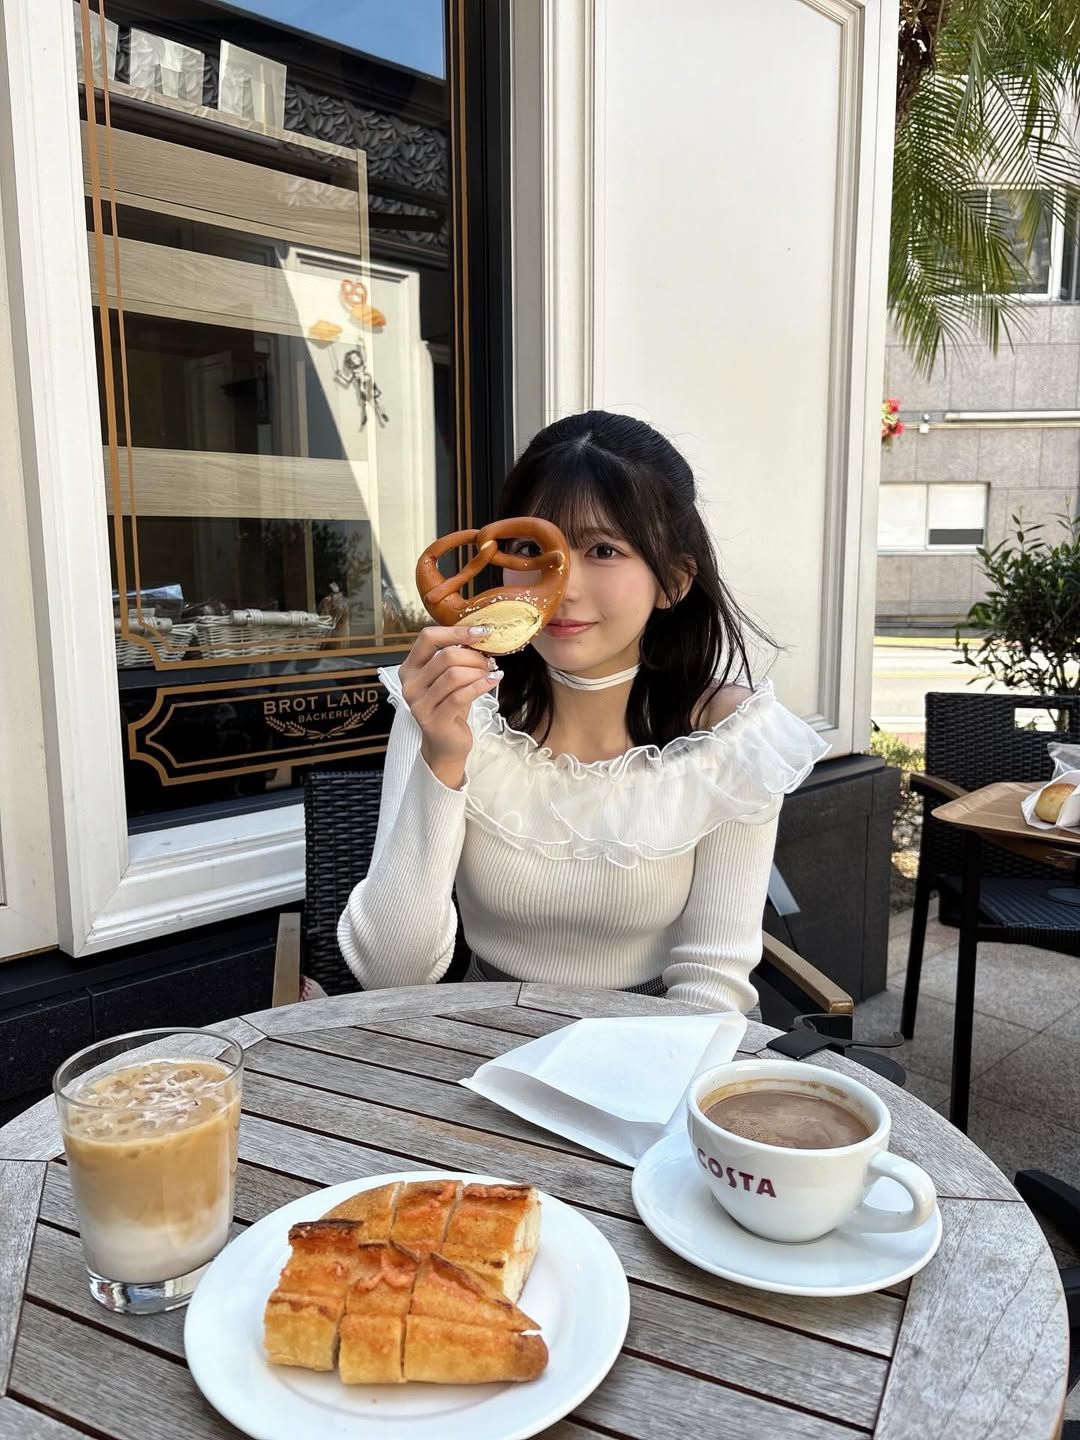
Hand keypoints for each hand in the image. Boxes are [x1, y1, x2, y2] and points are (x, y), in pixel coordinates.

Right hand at [398, 625, 500, 788]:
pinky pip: (461, 696)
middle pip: (445, 656)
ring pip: (454, 675)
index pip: (428, 638)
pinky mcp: (434, 720)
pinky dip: (481, 685)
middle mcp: (410, 685)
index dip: (456, 631)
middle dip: (474, 656)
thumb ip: (456, 658)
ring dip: (479, 671)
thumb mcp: (448, 678)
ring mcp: (420, 704)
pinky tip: (493, 681)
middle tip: (490, 661)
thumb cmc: (449, 706)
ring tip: (491, 673)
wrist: (446, 744)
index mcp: (410, 668)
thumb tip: (481, 635)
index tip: (481, 632)